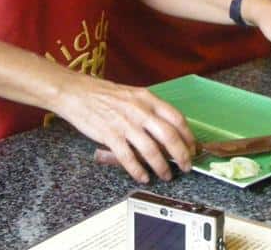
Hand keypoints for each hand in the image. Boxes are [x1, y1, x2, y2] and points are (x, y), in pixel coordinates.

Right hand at [54, 73, 196, 183]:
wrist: (78, 93)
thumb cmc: (106, 95)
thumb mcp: (134, 95)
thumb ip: (151, 110)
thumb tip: (169, 130)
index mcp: (148, 99)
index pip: (177, 118)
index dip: (188, 136)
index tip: (192, 148)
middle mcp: (140, 111)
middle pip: (169, 136)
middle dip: (181, 155)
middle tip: (185, 167)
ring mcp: (125, 124)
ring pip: (151, 150)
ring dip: (161, 166)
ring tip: (166, 176)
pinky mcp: (110, 136)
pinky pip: (128, 158)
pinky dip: (138, 170)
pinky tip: (143, 177)